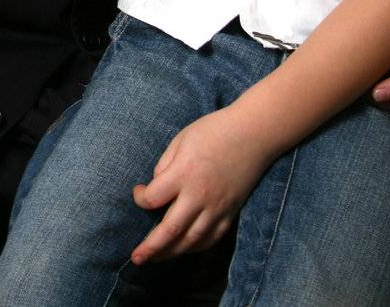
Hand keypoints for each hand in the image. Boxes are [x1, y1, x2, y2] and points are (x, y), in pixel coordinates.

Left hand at [131, 109, 267, 263]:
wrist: (253, 134)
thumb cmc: (213, 131)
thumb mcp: (180, 140)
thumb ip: (164, 166)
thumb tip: (155, 188)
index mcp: (184, 173)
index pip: (154, 198)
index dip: (140, 198)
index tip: (138, 191)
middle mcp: (200, 195)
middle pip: (171, 230)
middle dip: (151, 247)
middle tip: (136, 258)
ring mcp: (218, 207)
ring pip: (191, 240)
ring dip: (171, 252)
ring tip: (155, 258)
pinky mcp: (231, 213)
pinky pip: (211, 238)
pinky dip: (195, 247)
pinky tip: (184, 248)